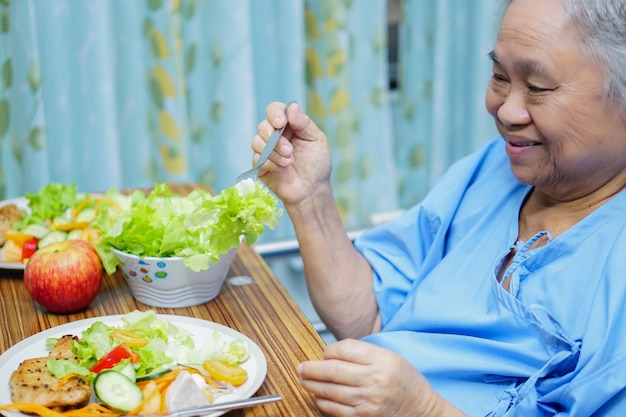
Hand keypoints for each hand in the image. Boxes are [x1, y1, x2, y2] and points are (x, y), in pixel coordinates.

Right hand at [252, 101, 331, 206]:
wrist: (311, 190)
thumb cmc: (317, 164)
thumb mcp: (316, 140)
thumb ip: (303, 123)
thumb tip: (292, 106)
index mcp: (289, 125)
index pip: (274, 110)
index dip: (274, 114)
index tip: (281, 123)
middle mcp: (275, 134)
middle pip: (263, 125)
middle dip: (275, 138)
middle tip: (290, 151)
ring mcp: (266, 149)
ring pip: (256, 141)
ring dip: (273, 152)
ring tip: (288, 162)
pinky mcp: (260, 164)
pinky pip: (257, 158)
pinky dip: (270, 163)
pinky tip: (282, 170)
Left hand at [297, 339, 464, 416]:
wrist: (422, 411)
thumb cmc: (406, 382)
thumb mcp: (391, 358)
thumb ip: (365, 353)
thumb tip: (333, 353)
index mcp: (382, 360)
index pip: (344, 349)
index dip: (328, 350)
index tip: (324, 353)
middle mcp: (374, 379)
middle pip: (333, 370)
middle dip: (311, 368)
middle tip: (300, 367)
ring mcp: (368, 400)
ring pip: (330, 390)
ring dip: (312, 385)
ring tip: (303, 380)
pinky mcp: (364, 416)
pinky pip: (336, 409)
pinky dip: (323, 401)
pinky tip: (318, 396)